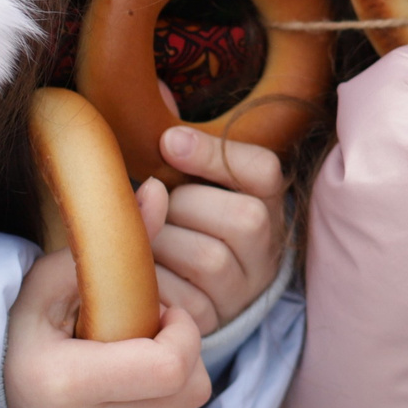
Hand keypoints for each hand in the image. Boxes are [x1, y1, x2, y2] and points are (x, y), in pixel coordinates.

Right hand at [4, 190, 212, 407]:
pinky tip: (119, 382)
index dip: (182, 331)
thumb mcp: (47, 281)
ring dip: (172, 378)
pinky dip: (153, 404)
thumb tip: (159, 194)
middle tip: (151, 326)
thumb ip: (109, 243)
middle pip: (188, 393)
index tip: (159, 308)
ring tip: (132, 352)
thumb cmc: (7, 330)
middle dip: (185, 352)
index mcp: (64, 386)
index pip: (171, 368)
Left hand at [143, 126, 287, 332]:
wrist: (202, 292)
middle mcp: (268, 246)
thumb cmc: (188, 220)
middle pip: (241, 218)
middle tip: (157, 205)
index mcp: (268, 200)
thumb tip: (158, 86)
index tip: (167, 140)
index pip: (262, 171)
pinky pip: (181, 298)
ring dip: (164, 243)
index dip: (217, 154)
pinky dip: (151, 281)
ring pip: (208, 256)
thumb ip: (180, 141)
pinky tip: (139, 271)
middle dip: (184, 205)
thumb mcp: (195, 180)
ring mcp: (243, 288)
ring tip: (147, 239)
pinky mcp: (212, 321)